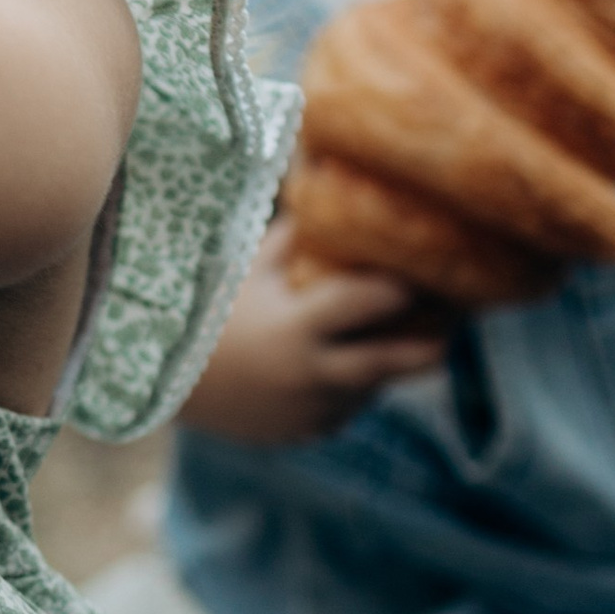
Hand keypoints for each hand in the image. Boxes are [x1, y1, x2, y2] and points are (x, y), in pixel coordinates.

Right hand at [178, 227, 448, 443]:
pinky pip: (346, 410)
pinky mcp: (304, 433)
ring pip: (375, 387)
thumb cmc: (205, 310)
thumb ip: (297, 236)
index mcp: (301, 327)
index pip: (378, 302)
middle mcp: (314, 375)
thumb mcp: (249, 266)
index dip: (407, 285)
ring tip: (399, 333)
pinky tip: (339, 363)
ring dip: (386, 363)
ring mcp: (311, 411)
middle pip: (402, 360)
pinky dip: (349, 389)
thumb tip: (333, 180)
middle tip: (453, 319)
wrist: (161, 381)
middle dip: (435, 339)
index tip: (429, 269)